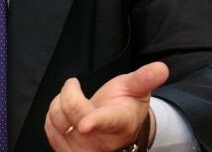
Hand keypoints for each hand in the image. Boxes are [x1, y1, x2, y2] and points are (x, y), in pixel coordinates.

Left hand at [44, 62, 168, 150]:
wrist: (118, 129)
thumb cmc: (125, 106)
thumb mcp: (137, 89)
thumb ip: (145, 78)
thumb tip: (161, 68)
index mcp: (119, 122)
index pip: (106, 122)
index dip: (95, 123)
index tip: (85, 125)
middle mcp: (102, 142)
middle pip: (75, 114)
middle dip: (69, 92)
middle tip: (74, 85)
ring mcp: (84, 150)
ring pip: (58, 121)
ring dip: (58, 103)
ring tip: (71, 99)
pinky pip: (49, 129)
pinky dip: (52, 115)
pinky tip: (64, 113)